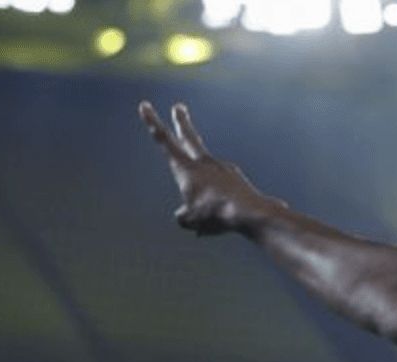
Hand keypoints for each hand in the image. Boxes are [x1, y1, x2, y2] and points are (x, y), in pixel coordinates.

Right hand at [137, 100, 283, 235]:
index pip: (164, 141)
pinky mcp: (236, 178)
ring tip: (210, 209)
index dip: (153, 123)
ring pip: (207, 174)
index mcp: (187, 169)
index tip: (145, 106)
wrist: (250, 212)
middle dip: (182, 123)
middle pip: (190, 138)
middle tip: (179, 108)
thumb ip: (183, 216)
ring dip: (204, 187)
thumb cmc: (216, 215)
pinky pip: (222, 191)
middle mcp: (204, 163)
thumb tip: (184, 216)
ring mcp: (222, 168)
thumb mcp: (191, 220)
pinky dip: (220, 202)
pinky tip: (226, 215)